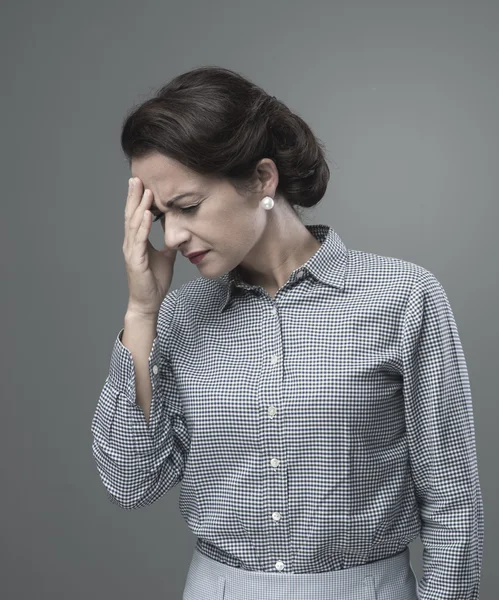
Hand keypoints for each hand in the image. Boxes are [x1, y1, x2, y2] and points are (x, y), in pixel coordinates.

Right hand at [122, 177, 176, 315]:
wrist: (148, 302)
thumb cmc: (154, 280)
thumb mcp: (165, 257)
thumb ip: (169, 243)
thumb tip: (178, 232)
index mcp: (137, 241)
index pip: (136, 215)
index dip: (138, 199)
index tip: (142, 182)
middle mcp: (131, 243)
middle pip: (131, 215)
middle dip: (134, 196)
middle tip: (136, 177)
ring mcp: (132, 251)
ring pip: (134, 224)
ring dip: (139, 207)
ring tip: (145, 190)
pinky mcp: (136, 261)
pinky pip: (140, 240)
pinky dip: (144, 226)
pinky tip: (148, 215)